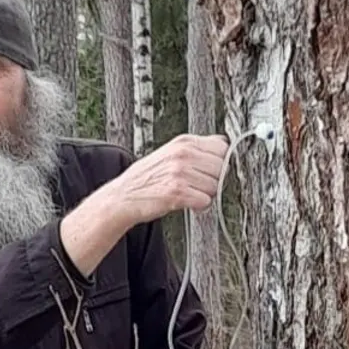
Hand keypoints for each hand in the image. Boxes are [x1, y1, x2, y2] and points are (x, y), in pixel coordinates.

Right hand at [59, 134, 228, 278]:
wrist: (123, 196)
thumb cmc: (148, 178)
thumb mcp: (171, 153)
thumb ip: (197, 149)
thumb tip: (225, 146)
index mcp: (184, 142)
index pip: (222, 147)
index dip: (221, 162)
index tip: (212, 171)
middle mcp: (183, 154)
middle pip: (222, 168)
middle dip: (214, 180)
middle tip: (197, 185)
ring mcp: (180, 172)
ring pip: (215, 186)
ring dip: (205, 194)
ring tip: (189, 193)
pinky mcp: (177, 192)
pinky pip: (205, 201)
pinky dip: (199, 206)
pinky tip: (186, 202)